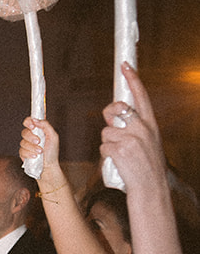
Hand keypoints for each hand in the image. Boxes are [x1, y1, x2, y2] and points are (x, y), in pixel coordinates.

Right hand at [20, 116, 59, 173]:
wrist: (49, 166)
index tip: (32, 126)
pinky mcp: (23, 153)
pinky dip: (29, 153)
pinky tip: (35, 156)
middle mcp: (31, 136)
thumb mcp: (53, 136)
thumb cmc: (52, 151)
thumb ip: (45, 125)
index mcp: (38, 130)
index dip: (28, 122)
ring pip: (23, 142)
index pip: (29, 121)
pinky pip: (21, 151)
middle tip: (39, 142)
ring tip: (40, 152)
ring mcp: (26, 145)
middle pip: (24, 132)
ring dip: (32, 147)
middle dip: (31, 137)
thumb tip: (35, 120)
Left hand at [100, 64, 165, 193]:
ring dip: (108, 143)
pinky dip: (106, 154)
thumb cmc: (148, 166)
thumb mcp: (150, 142)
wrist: (150, 188)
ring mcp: (130, 138)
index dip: (132, 79)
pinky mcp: (119, 149)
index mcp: (151, 124)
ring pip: (105, 131)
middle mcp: (142, 128)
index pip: (141, 96)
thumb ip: (136, 128)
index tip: (125, 65)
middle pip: (115, 108)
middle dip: (108, 115)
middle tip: (111, 126)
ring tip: (121, 155)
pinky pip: (102, 146)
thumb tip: (115, 120)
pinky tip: (117, 162)